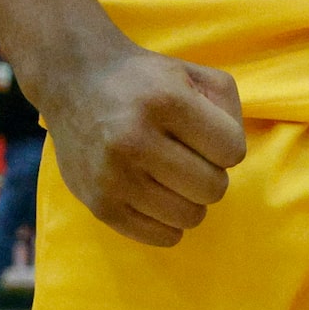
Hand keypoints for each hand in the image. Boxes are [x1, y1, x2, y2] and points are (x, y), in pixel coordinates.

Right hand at [40, 45, 246, 246]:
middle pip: (213, 188)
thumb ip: (228, 108)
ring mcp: (115, 177)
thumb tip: (232, 156)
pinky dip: (169, 222)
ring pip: (189, 216)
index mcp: (166, 101)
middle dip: (211, 174)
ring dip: (191, 199)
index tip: (207, 135)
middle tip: (191, 158)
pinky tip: (157, 196)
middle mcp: (136, 140)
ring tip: (172, 176)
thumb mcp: (193, 73)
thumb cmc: (145, 80)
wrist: (76, 83)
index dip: (227, 144)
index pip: (231, 150)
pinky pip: (160, 237)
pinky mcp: (100, 206)